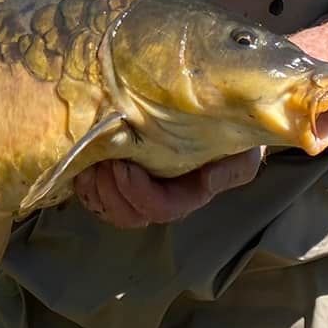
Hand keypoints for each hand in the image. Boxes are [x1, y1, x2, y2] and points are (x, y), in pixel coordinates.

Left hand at [74, 148, 265, 227]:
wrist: (212, 111)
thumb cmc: (227, 130)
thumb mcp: (243, 149)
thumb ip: (235, 169)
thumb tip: (208, 181)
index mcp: (186, 194)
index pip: (160, 208)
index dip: (138, 194)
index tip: (125, 166)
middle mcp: (158, 197)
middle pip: (128, 215)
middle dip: (110, 193)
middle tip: (103, 162)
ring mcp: (135, 188)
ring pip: (107, 207)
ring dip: (94, 188)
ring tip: (91, 160)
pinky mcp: (116, 175)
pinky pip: (93, 192)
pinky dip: (84, 181)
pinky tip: (84, 159)